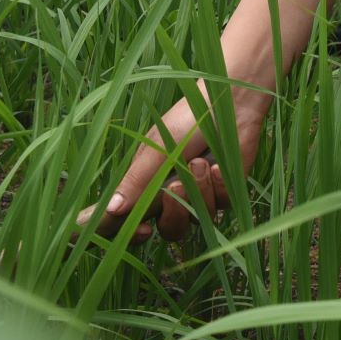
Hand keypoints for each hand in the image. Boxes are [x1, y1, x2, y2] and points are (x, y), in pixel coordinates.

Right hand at [83, 24, 276, 243]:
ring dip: (198, 191)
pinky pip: (220, 204)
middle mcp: (172, 196)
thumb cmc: (187, 120)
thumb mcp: (157, 149)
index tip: (141, 232)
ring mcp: (199, 196)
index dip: (133, 234)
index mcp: (147, 185)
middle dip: (173, 213)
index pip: (131, 221)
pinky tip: (217, 164)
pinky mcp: (224, 192)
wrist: (229, 105)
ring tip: (199, 161)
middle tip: (173, 187)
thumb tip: (111, 209)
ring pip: (195, 220)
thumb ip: (136, 180)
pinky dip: (218, 184)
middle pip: (168, 229)